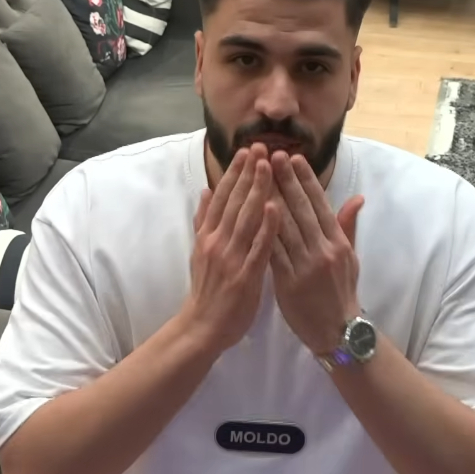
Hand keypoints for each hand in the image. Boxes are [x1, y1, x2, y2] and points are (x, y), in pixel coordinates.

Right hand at [178, 144, 279, 352]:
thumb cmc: (206, 290)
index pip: (222, 197)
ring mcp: (231, 257)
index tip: (246, 150)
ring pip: (245, 218)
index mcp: (209, 235)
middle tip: (261, 147)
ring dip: (257, 190)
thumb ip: (203, 221)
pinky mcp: (244, 275)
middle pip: (235, 201)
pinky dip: (266, 227)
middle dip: (248, 173)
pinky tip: (274, 208)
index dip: (235, 173)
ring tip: (267, 166)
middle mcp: (218, 241)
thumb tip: (205, 191)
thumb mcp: (199, 251)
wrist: (202, 327)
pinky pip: (257, 247)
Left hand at [269, 151, 365, 354]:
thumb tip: (357, 198)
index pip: (320, 204)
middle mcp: (323, 250)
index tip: (294, 158)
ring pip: (284, 227)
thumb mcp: (350, 258)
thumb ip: (348, 227)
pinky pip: (272, 252)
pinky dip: (262, 233)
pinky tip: (251, 216)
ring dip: (270, 199)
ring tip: (258, 177)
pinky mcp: (288, 282)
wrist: (337, 331)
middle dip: (286, 180)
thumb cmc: (342, 292)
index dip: (306, 180)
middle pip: (301, 210)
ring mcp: (305, 266)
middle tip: (272, 155)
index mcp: (337, 242)